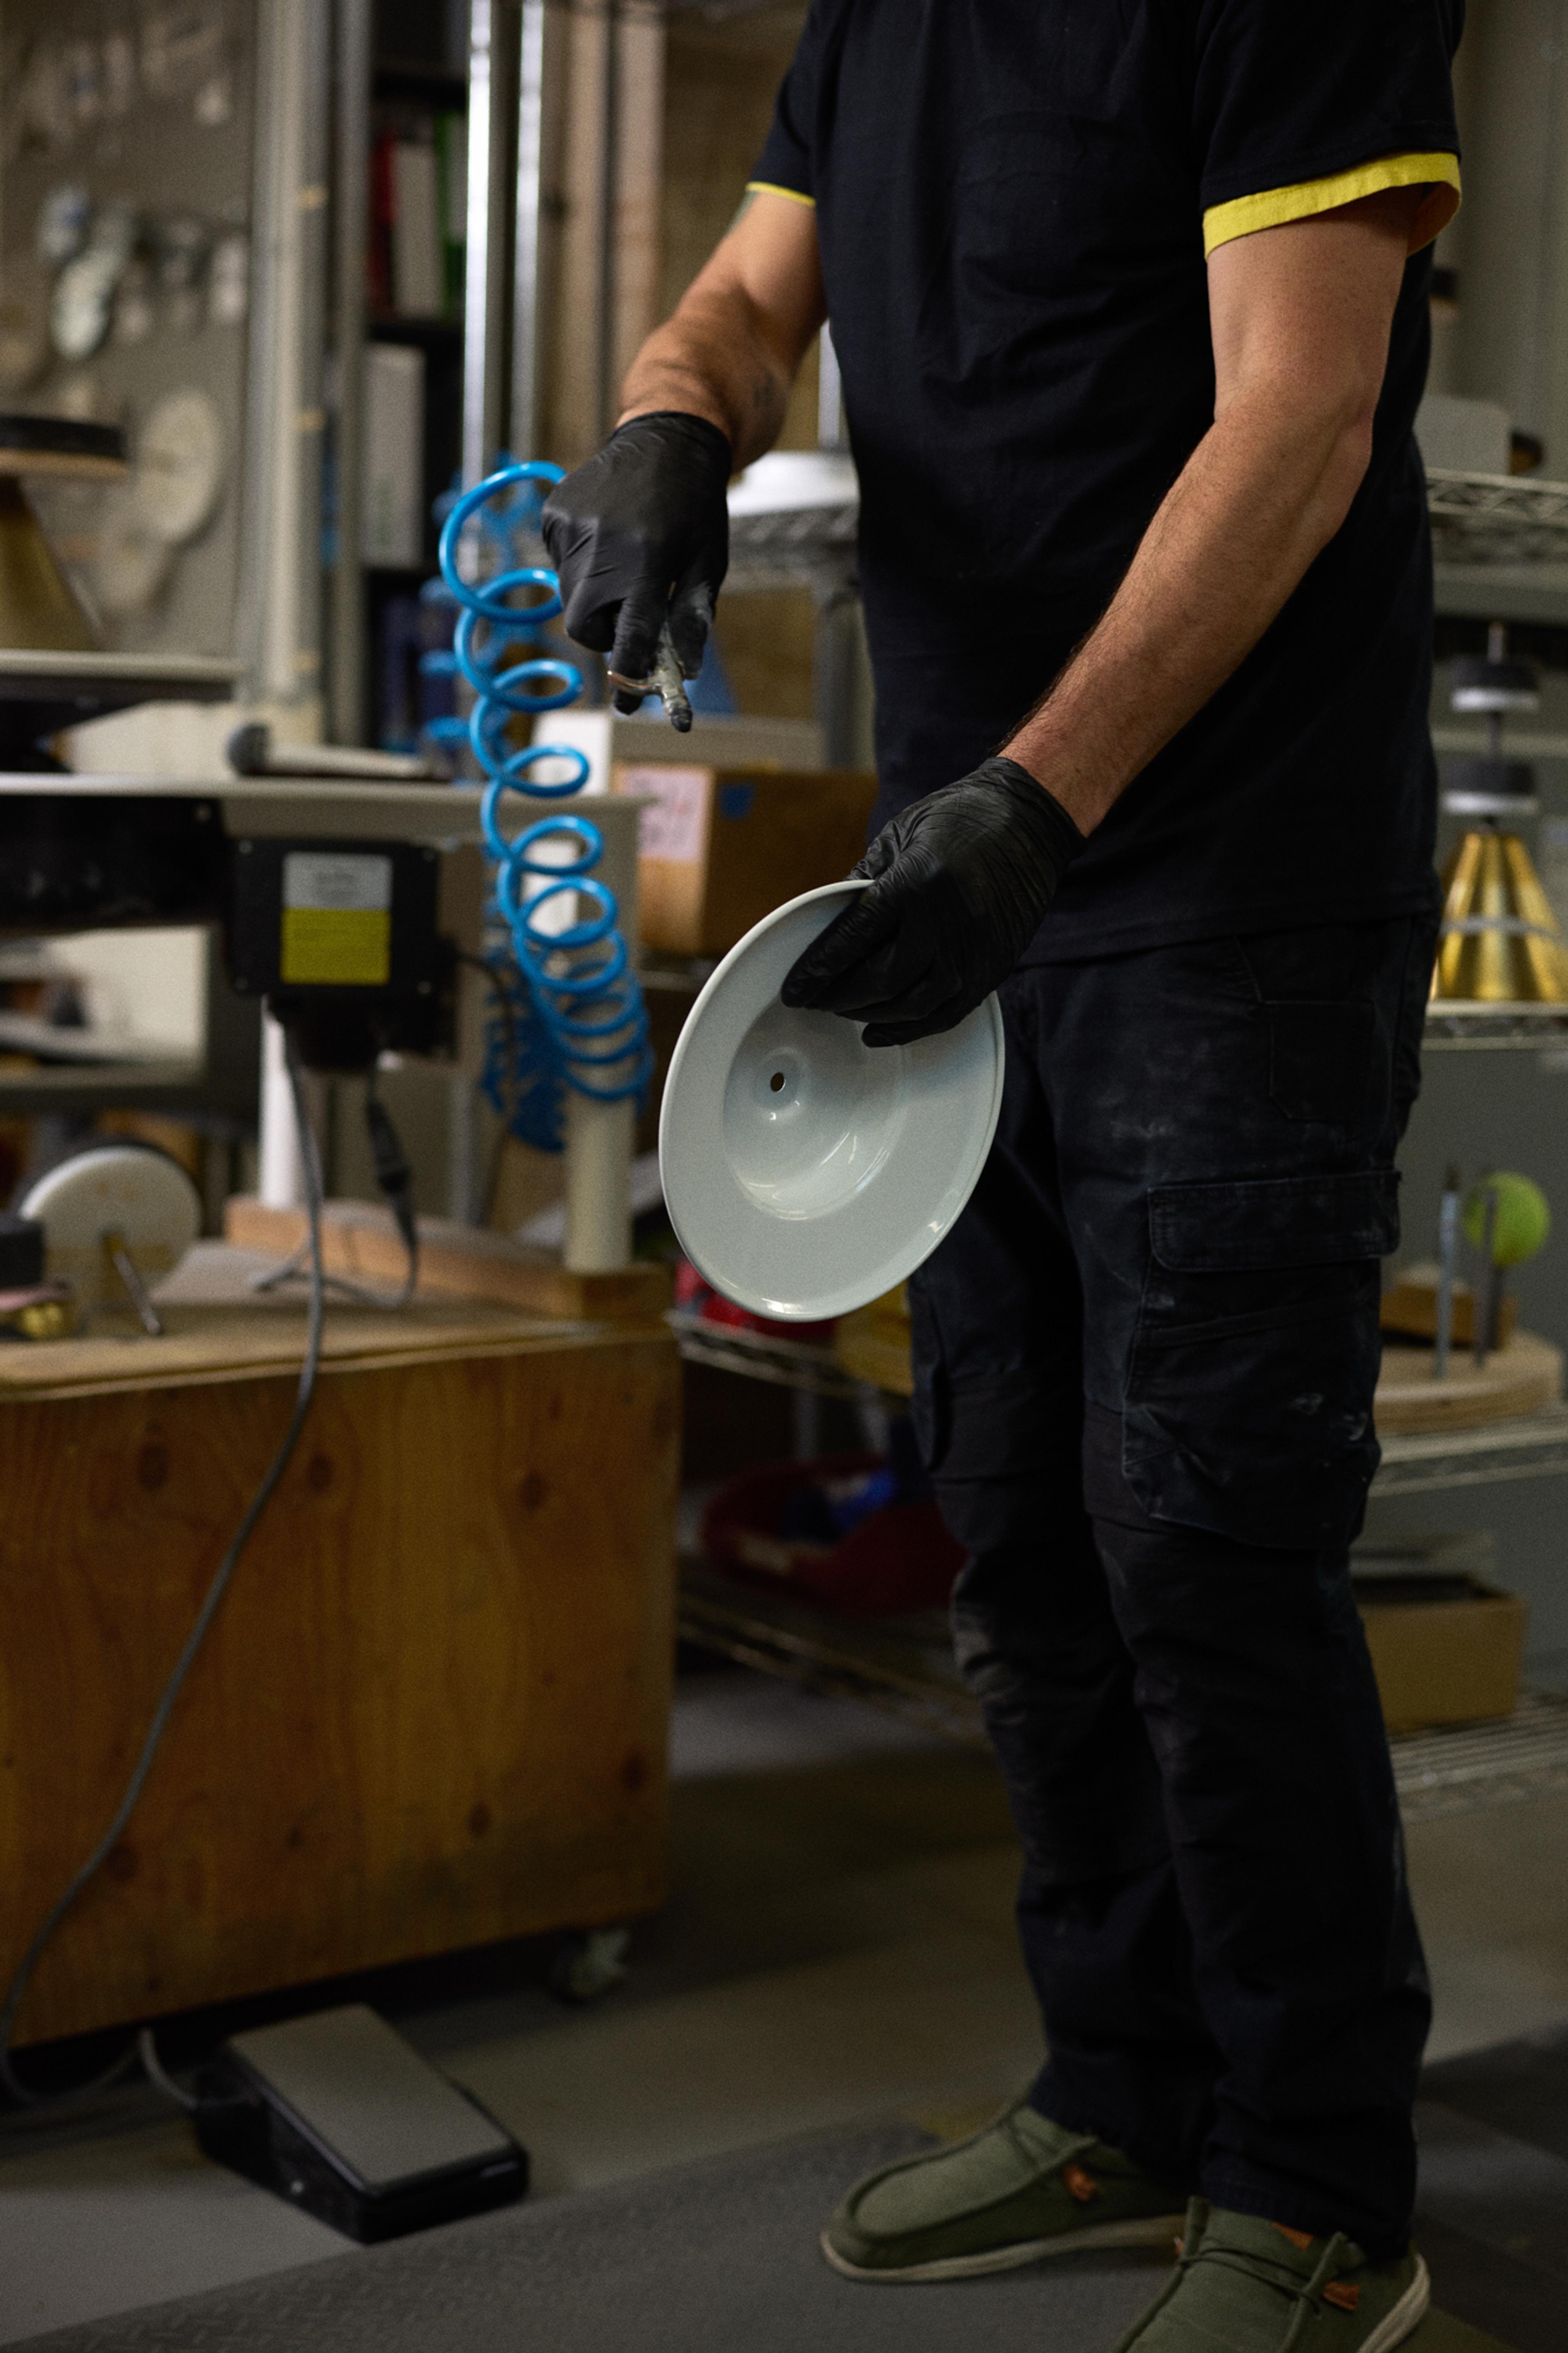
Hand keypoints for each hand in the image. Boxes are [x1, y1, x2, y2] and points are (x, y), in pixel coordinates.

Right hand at [541, 412, 731, 713]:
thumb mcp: (707, 563)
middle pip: (582, 625)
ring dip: (594, 598)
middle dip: (603, 635)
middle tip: (627, 620)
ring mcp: (572, 526)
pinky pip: (560, 563)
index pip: (628, 639)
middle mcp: (602, 544)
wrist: (668, 436)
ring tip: (624, 563)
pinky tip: (607, 537)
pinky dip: (580, 566)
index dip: (629, 678)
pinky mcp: (554, 513)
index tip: (630, 703)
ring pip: (569, 597)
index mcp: (646, 560)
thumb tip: (682, 672)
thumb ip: (692, 618)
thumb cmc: (696, 507)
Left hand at [780, 757, 1083, 1044]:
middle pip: (881, 981)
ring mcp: (974, 948)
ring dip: (873, 1015)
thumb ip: (864, 881)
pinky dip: (912, 1029)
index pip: (854, 939)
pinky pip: (949, 1012)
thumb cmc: (960, 818)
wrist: (1030, 818)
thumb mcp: (900, 834)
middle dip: (840, 997)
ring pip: (914, 1005)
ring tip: (848, 1012)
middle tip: (818, 1000)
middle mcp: (946, 921)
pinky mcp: (995, 964)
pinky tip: (883, 1031)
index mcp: (915, 882)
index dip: (818, 971)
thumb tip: (831, 925)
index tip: (795, 989)